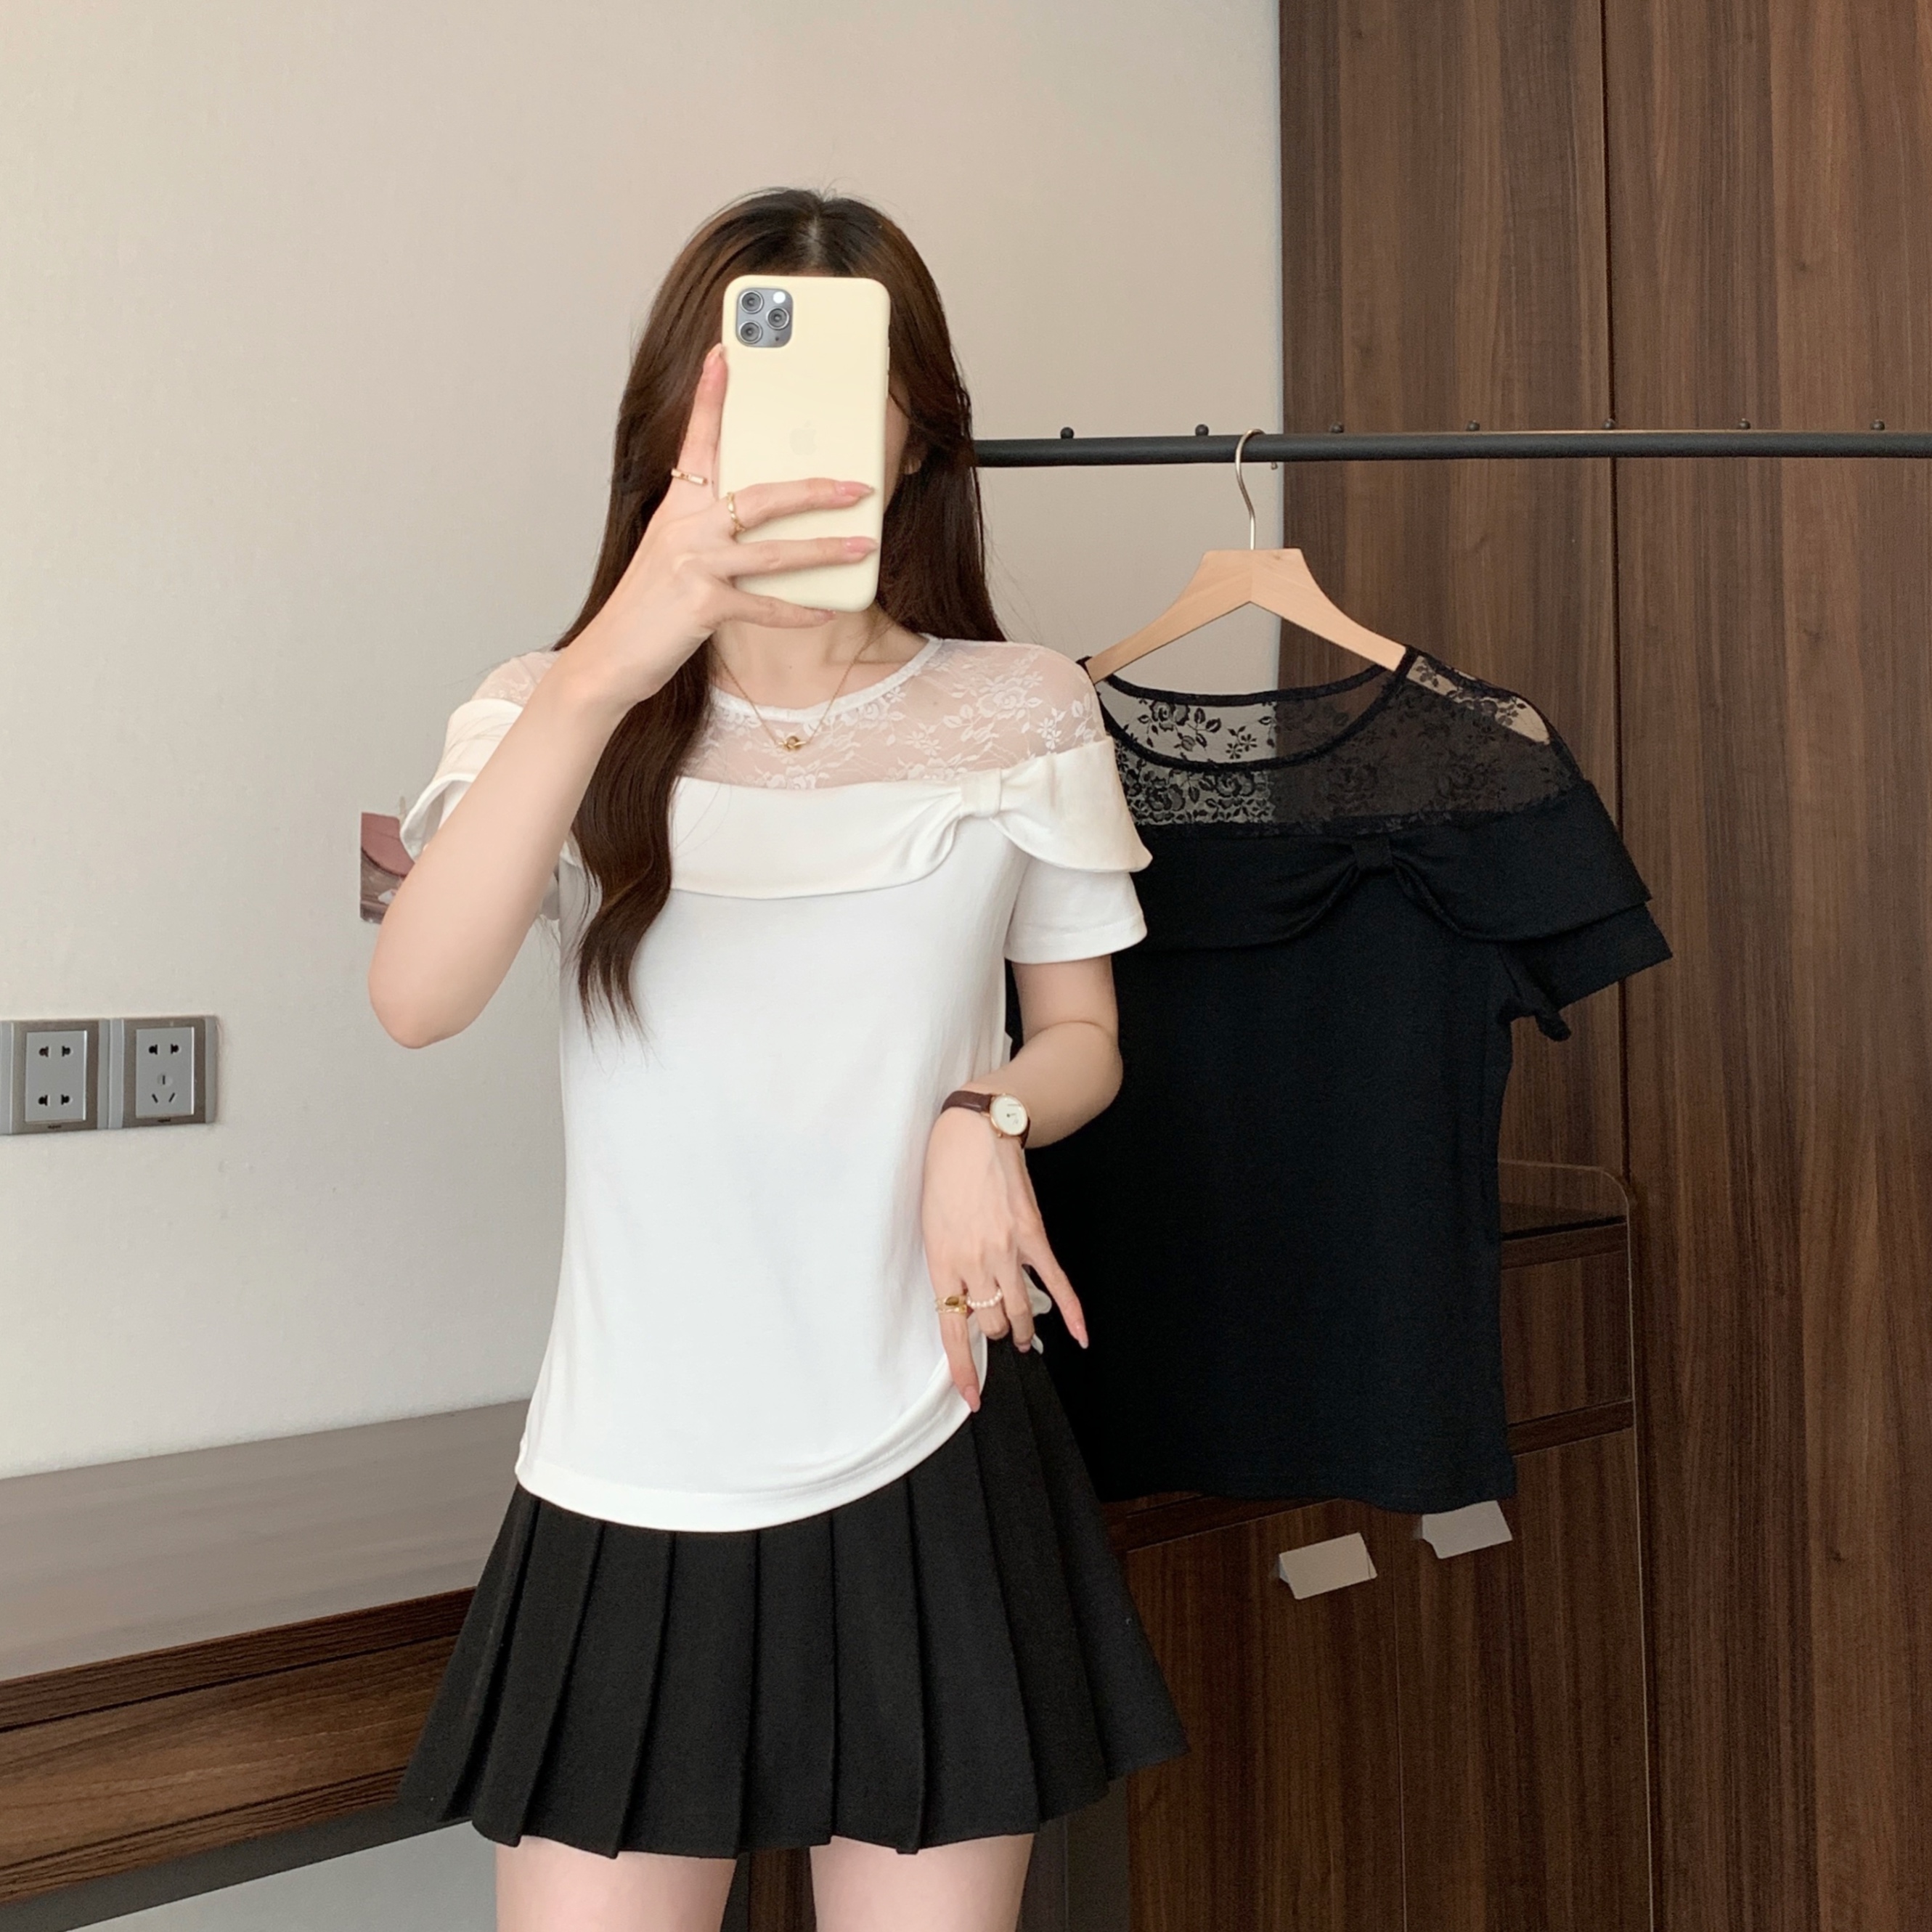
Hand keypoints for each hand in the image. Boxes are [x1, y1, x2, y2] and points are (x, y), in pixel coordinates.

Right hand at [561, 343, 876, 711]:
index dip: (710, 397)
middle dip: (814, 490)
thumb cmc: (646, 608)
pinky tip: (825, 611)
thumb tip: (761, 529)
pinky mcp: (703, 606)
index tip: (724, 354)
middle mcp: (685, 528)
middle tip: (856, 486)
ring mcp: (694, 565)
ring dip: (825, 550)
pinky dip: (798, 611)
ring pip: (775, 551)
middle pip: (761, 496)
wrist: (609, 656)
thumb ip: (708, 535)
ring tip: (863, 546)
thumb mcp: (670, 557)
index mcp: (677, 508)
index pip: (697, 442)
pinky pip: (765, 605)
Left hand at [921, 1107, 1087, 1411]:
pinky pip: (1056, 1283)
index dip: (964, 1372)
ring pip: (1020, 1311)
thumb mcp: (931, 1228)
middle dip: (996, 1334)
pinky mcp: (1033, 1236)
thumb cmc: (943, 1178)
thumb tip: (965, 1303)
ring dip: (1024, 1331)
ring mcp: (1007, 1251)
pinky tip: (1080, 1335)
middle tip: (1000, 1332)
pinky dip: (1071, 1312)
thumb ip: (948, 1268)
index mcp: (942, 1263)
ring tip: (1025, 1338)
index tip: (971, 1400)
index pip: (953, 1332)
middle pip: (992, 1323)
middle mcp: (975, 1263)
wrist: (972, 1135)